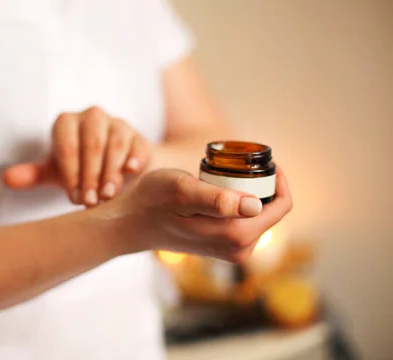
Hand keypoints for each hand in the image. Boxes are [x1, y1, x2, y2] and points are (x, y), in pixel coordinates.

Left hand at [3, 107, 150, 206]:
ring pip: (115, 142)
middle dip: (90, 174)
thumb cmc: (79, 170)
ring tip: (107, 195)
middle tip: (90, 201)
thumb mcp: (56, 173)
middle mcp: (92, 116)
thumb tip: (7, 179)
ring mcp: (118, 124)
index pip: (66, 144)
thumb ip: (33, 175)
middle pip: (91, 142)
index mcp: (66, 122)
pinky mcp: (139, 136)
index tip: (73, 196)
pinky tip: (130, 172)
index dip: (70, 171)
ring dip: (111, 171)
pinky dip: (134, 158)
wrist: (114, 171)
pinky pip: (138, 144)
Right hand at [107, 167, 292, 262]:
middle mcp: (238, 250)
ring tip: (229, 177)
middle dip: (264, 186)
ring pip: (260, 218)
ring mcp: (231, 252)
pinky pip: (247, 223)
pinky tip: (222, 193)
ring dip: (252, 195)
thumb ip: (216, 199)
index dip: (277, 180)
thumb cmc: (153, 200)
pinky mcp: (223, 249)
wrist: (132, 223)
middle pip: (272, 212)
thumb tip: (255, 206)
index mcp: (234, 236)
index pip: (280, 207)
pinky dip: (241, 205)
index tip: (261, 160)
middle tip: (239, 165)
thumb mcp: (182, 190)